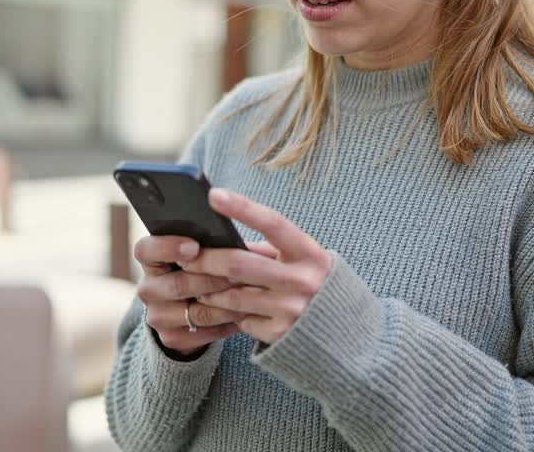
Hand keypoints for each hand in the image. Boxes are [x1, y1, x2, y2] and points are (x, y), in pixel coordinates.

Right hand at [133, 234, 280, 355]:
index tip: (194, 246)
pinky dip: (226, 323)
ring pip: (194, 312)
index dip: (168, 247)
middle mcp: (148, 288)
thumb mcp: (200, 249)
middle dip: (211, 279)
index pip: (146, 250)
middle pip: (176, 285)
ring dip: (225, 304)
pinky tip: (244, 314)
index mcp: (150, 259)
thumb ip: (207, 241)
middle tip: (238, 273)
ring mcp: (156, 315)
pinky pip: (201, 332)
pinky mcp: (170, 337)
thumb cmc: (203, 265)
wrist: (192, 305)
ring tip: (251, 295)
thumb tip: (232, 238)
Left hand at [180, 188, 332, 345]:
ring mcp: (291, 310)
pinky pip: (242, 321)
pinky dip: (231, 316)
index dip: (243, 208)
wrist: (348, 338)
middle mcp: (303, 281)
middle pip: (240, 264)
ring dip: (209, 291)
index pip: (273, 224)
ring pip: (233, 295)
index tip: (214, 195)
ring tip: (196, 286)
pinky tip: (225, 312)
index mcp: (311, 254)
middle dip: (206, 260)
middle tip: (185, 258)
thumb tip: (223, 242)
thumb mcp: (304, 262)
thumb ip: (270, 251)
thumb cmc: (318, 288)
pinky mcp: (280, 335)